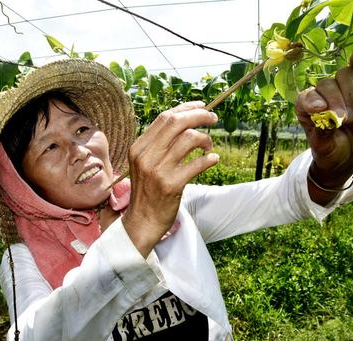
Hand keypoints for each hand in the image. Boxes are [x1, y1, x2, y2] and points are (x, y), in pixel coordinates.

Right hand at [122, 102, 218, 256]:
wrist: (142, 221)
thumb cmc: (148, 192)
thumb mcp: (145, 164)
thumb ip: (158, 145)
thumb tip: (184, 122)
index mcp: (139, 147)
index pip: (165, 118)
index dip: (186, 108)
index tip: (202, 107)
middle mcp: (146, 156)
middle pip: (177, 123)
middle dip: (199, 116)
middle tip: (213, 119)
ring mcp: (158, 170)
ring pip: (189, 139)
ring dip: (205, 139)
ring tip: (208, 147)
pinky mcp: (171, 185)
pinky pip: (197, 164)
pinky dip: (209, 159)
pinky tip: (213, 160)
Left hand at [295, 50, 352, 200]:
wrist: (349, 157)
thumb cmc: (330, 152)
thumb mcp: (324, 148)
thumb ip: (323, 134)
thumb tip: (328, 119)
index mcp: (306, 107)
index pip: (307, 96)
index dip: (313, 100)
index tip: (319, 110)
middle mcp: (321, 95)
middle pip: (326, 85)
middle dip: (336, 102)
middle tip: (342, 121)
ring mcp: (340, 91)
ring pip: (343, 77)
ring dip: (349, 95)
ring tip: (350, 117)